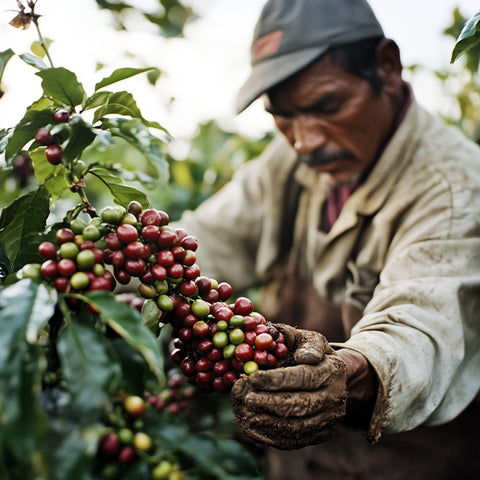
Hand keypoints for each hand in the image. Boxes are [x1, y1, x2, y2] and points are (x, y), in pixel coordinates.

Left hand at [231, 324, 346, 449]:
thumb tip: (294, 350)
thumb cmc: (311, 353)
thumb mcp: (308, 339)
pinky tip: (251, 424)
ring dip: (266, 420)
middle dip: (268, 402)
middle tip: (245, 396)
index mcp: (332, 370)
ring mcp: (328, 420)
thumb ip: (298, 339)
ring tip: (245, 410)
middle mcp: (334, 397)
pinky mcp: (319, 436)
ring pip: (295, 426)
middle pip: (300, 405)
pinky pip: (293, 441)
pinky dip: (270, 435)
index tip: (252, 378)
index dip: (276, 380)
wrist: (334, 379)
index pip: (304, 377)